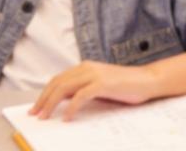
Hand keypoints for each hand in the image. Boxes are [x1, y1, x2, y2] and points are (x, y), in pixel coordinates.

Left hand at [30, 62, 157, 120]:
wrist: (149, 80)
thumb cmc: (127, 86)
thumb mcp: (100, 87)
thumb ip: (83, 89)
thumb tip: (62, 100)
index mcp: (86, 67)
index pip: (58, 79)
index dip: (45, 94)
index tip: (36, 107)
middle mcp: (88, 67)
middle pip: (57, 83)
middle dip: (43, 100)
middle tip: (35, 115)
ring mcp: (95, 74)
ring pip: (64, 88)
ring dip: (51, 104)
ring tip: (45, 117)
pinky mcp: (103, 83)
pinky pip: (80, 96)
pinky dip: (70, 108)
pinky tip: (67, 118)